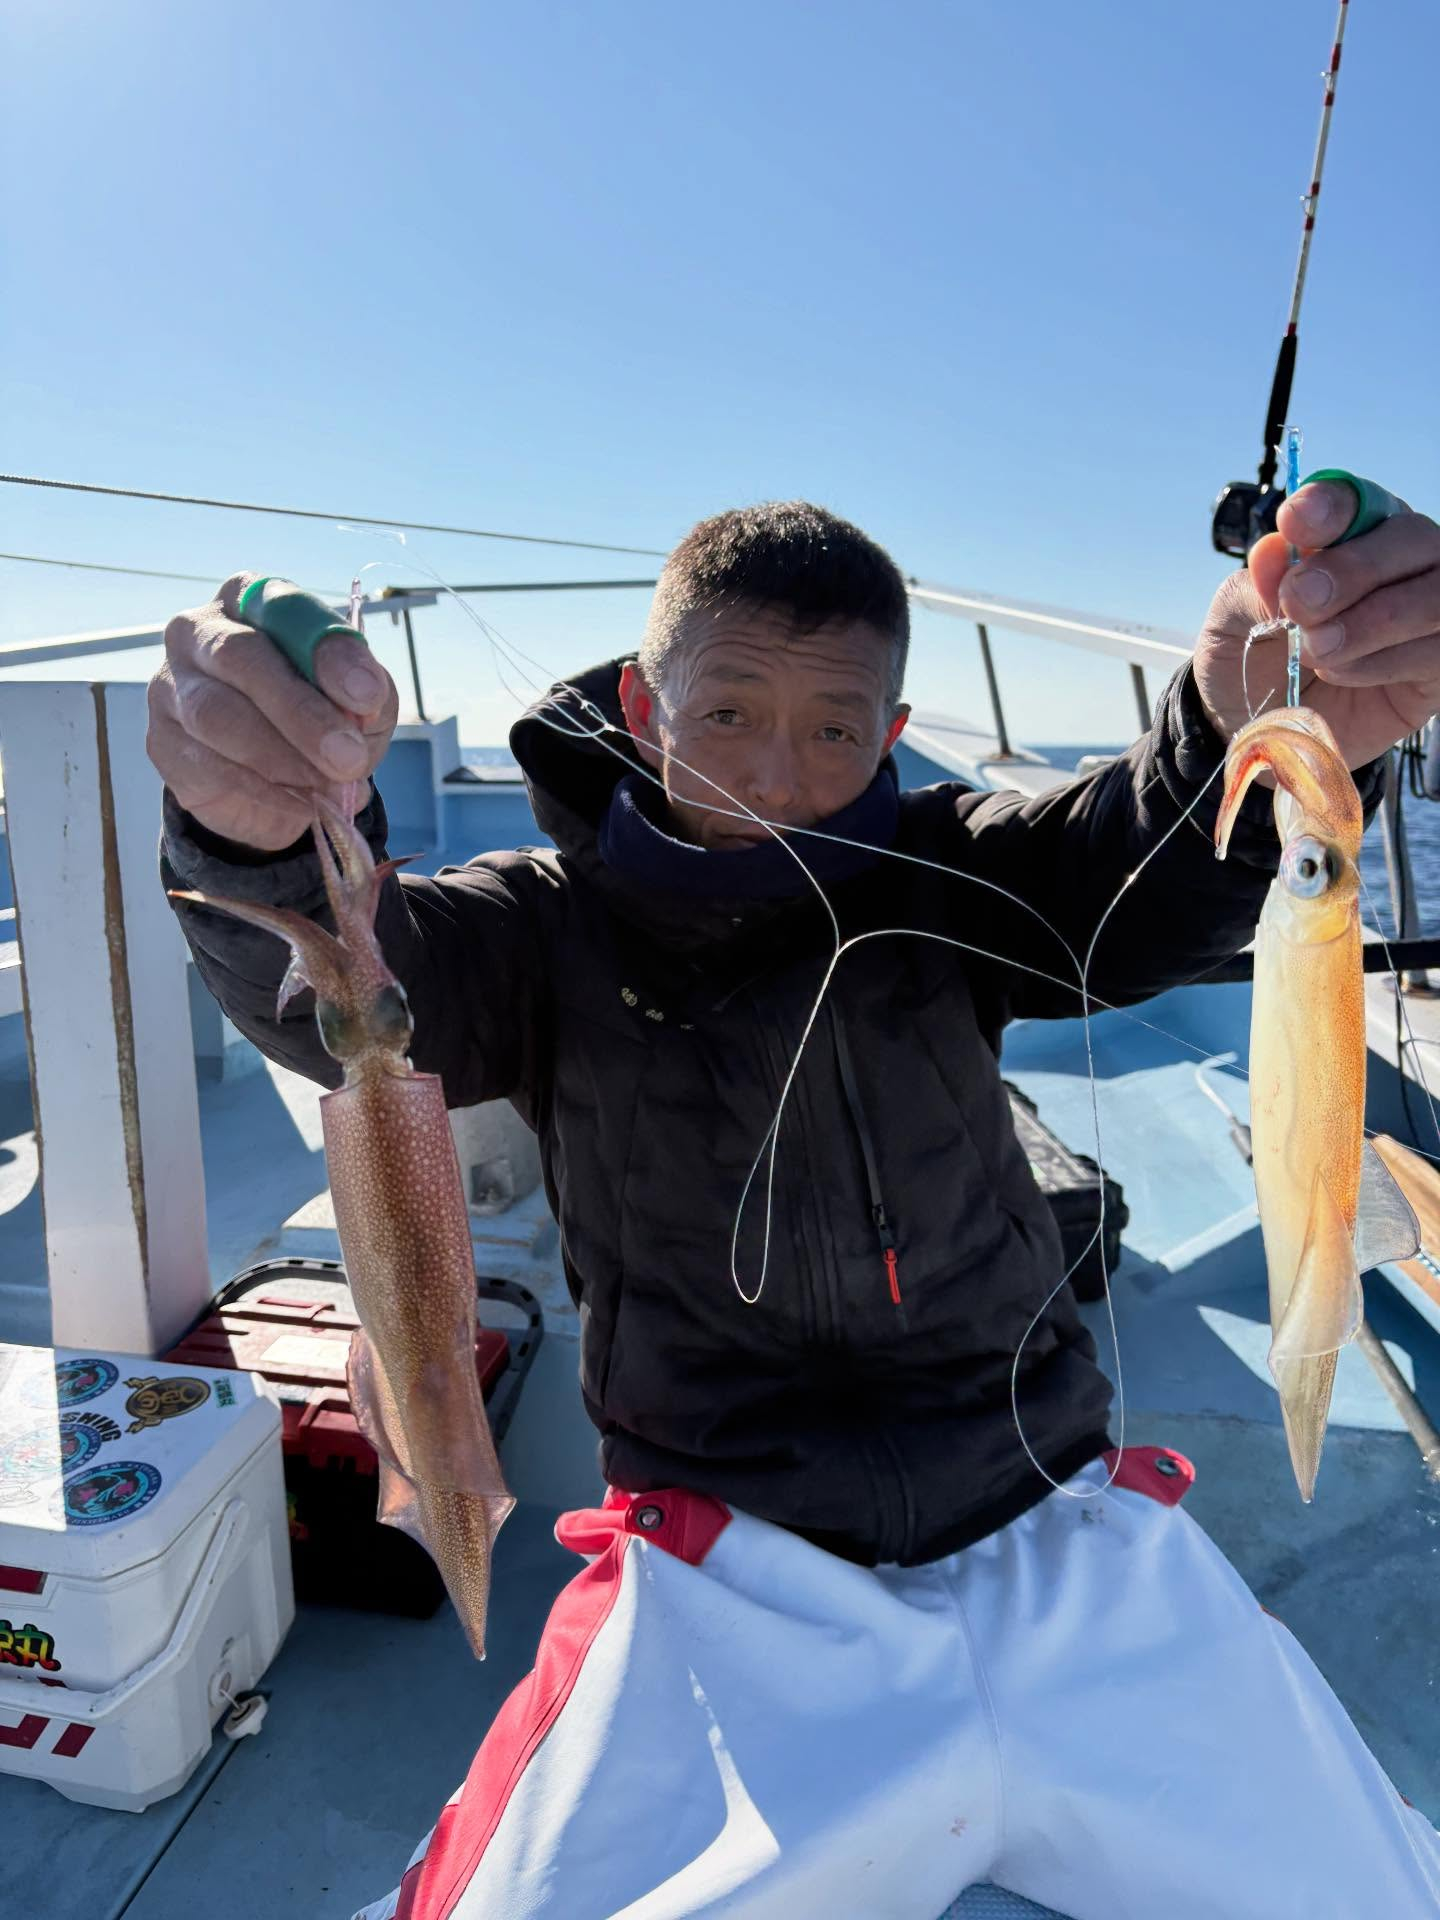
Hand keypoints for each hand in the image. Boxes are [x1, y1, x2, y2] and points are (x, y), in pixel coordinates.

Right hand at [147, 572, 398, 849]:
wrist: (276, 781)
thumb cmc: (318, 715)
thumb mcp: (359, 699)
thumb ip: (366, 691)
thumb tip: (364, 701)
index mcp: (253, 599)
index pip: (284, 607)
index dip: (327, 652)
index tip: (367, 697)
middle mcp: (200, 631)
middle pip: (240, 656)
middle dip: (300, 712)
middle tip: (347, 757)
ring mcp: (171, 685)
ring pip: (216, 715)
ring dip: (280, 757)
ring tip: (328, 786)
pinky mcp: (161, 741)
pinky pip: (208, 765)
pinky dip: (263, 791)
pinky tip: (301, 804)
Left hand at [1192, 483, 1439, 768]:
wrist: (1258, 729)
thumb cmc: (1252, 660)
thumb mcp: (1232, 622)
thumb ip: (1253, 587)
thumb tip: (1272, 550)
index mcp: (1347, 536)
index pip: (1355, 500)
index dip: (1332, 508)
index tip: (1294, 523)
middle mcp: (1400, 563)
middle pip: (1410, 538)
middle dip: (1354, 569)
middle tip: (1300, 604)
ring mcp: (1428, 612)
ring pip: (1433, 596)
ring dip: (1370, 622)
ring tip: (1316, 651)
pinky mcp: (1438, 666)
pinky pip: (1436, 652)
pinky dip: (1382, 663)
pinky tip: (1341, 673)